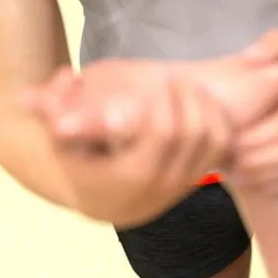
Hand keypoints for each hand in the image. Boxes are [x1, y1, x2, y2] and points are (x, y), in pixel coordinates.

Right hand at [24, 57, 277, 225]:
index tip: (160, 78)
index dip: (166, 101)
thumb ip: (55, 107)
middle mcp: (164, 185)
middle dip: (190, 99)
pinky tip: (201, 106)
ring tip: (191, 89)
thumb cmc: (77, 161)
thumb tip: (65, 76)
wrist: (99, 201)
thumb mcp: (59, 138)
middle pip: (196, 133)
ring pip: (215, 141)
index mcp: (133, 176)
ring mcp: (185, 185)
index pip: (164, 132)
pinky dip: (219, 123)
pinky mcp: (198, 180)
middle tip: (178, 78)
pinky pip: (222, 148)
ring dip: (208, 108)